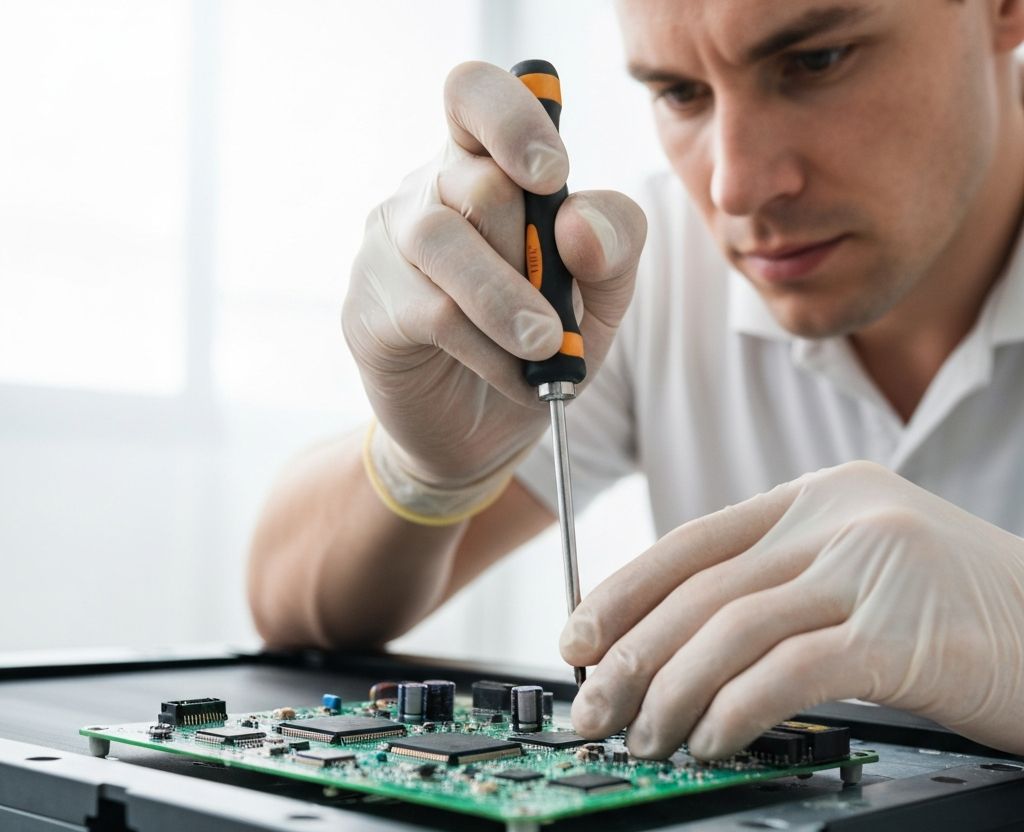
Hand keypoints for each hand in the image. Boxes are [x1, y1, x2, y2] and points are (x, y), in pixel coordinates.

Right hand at [342, 61, 646, 488]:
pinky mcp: (368, 309)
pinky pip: (431, 312)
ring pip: (443, 240)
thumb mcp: (600, 304)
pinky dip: (485, 348)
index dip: (512, 118)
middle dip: (531, 255)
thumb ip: (613, 250)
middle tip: (557, 316)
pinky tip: (511, 375)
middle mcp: (426, 195)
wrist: (481, 434)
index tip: (552, 174)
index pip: (473, 96)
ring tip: (544, 347)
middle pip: (478, 183)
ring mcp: (388, 249)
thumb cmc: (536, 350)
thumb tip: (576, 220)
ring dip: (507, 300)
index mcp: (482, 171)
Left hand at [563, 461, 1023, 758]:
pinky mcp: (901, 630)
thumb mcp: (861, 572)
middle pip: (699, 589)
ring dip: (672, 694)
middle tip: (593, 709)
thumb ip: (779, 586)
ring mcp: (871, 567)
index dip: (621, 594)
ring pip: (730, 630)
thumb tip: (675, 642)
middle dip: (631, 656)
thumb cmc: (964, 617)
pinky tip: (713, 743)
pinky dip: (734, 712)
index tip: (577, 640)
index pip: (691, 541)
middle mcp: (839, 517)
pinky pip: (786, 672)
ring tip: (647, 740)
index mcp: (819, 497)